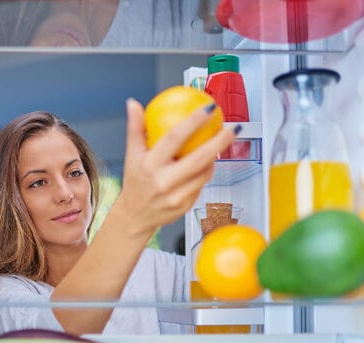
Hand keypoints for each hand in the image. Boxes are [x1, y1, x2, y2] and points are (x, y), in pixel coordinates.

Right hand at [115, 98, 236, 237]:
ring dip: (215, 156)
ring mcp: (176, 196)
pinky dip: (207, 171)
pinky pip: (202, 185)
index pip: (174, 139)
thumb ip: (135, 128)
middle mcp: (164, 182)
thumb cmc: (135, 182)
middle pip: (198, 159)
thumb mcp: (131, 155)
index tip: (208, 109)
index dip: (193, 122)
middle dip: (219, 142)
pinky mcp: (186, 206)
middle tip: (232, 128)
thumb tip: (134, 104)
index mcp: (150, 165)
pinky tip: (210, 161)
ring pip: (204, 173)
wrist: (135, 216)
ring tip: (222, 142)